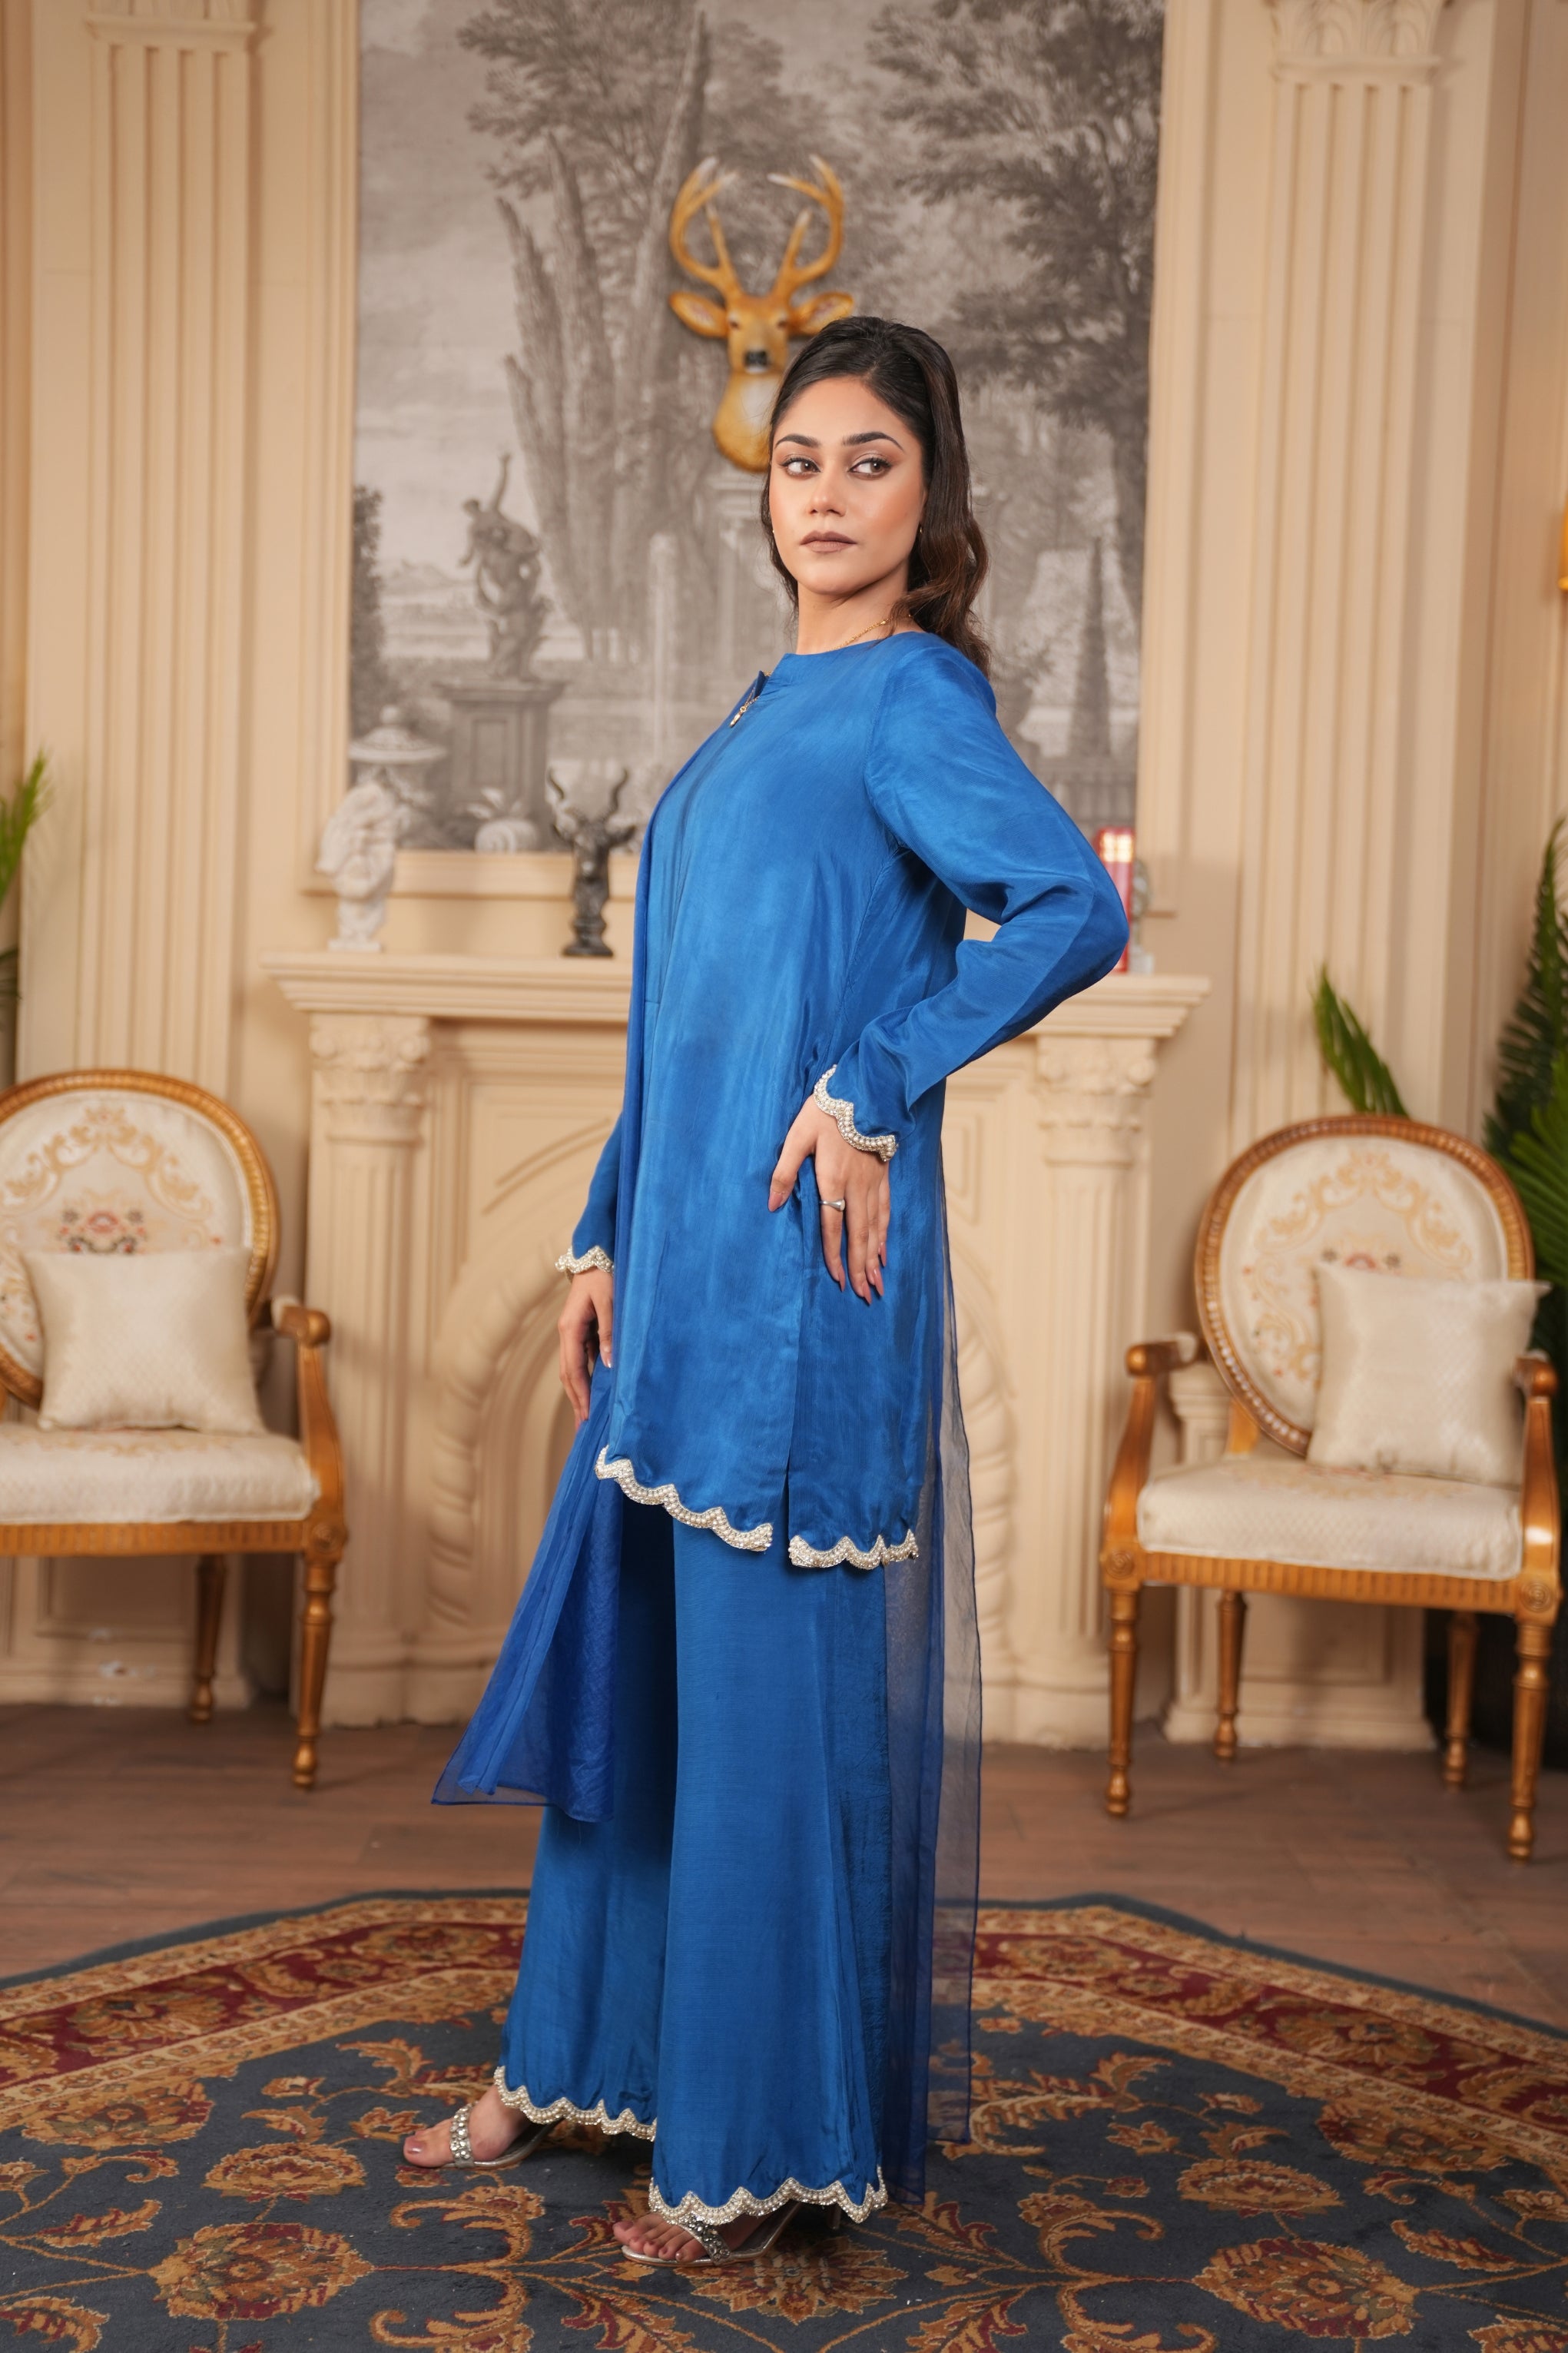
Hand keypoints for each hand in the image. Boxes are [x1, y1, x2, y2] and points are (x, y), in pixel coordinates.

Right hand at [558, 1267, 612, 1423]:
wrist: (596, 1255)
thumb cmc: (604, 1276)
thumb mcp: (610, 1303)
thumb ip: (609, 1333)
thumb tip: (609, 1364)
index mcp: (570, 1328)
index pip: (574, 1369)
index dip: (580, 1394)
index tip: (586, 1416)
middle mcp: (567, 1333)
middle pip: (569, 1374)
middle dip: (576, 1401)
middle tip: (583, 1428)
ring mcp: (573, 1333)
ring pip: (573, 1369)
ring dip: (579, 1392)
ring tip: (586, 1416)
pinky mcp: (582, 1330)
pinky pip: (582, 1359)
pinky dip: (586, 1377)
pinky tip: (594, 1392)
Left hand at [769, 1100, 888, 1302]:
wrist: (865, 1090)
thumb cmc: (825, 1112)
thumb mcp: (797, 1137)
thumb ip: (784, 1171)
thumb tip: (772, 1205)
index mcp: (832, 1179)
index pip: (832, 1226)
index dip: (834, 1255)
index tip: (836, 1280)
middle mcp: (855, 1187)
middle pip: (859, 1235)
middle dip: (861, 1268)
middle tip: (865, 1295)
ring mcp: (872, 1183)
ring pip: (875, 1228)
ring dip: (875, 1257)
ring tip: (877, 1282)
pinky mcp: (883, 1176)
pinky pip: (885, 1212)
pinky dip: (885, 1234)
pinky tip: (885, 1250)